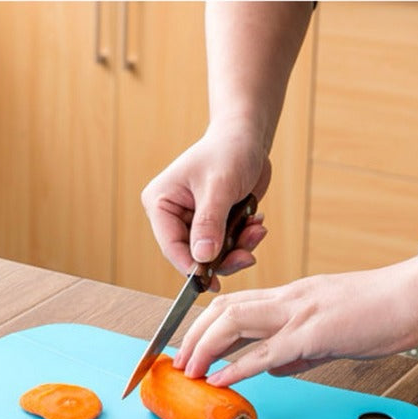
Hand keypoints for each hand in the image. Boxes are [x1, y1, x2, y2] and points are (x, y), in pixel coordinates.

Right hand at [141, 122, 270, 289]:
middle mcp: (172, 215)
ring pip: (212, 255)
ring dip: (238, 249)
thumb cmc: (229, 151)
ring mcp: (193, 222)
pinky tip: (256, 223)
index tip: (210, 280)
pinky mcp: (213, 224)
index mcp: (161, 203)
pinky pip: (226, 246)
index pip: (170, 245)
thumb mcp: (219, 186)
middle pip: (192, 255)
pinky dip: (243, 241)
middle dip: (222, 258)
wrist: (248, 138)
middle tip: (247, 256)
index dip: (190, 266)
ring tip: (256, 231)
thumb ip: (209, 222)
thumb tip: (201, 257)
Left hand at [173, 262, 417, 385]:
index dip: (207, 325)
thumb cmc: (384, 311)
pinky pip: (265, 351)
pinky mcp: (313, 334)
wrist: (416, 295)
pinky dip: (236, 367)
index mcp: (293, 297)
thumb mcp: (335, 330)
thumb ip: (302, 351)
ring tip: (188, 371)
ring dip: (204, 348)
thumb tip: (276, 370)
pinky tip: (219, 380)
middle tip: (179, 362)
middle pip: (223, 309)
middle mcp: (288, 299)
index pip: (237, 304)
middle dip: (193, 336)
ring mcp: (298, 314)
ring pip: (234, 322)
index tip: (192, 347)